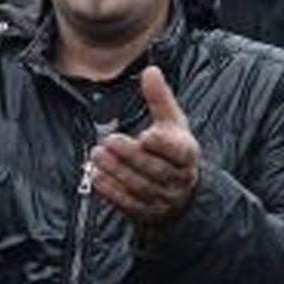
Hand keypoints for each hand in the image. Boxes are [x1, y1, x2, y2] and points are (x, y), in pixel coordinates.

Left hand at [90, 66, 198, 226]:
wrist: (181, 191)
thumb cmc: (173, 148)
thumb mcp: (172, 122)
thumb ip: (159, 98)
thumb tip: (150, 70)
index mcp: (187, 154)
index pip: (179, 152)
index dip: (163, 146)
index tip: (145, 135)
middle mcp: (179, 179)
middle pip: (155, 170)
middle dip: (130, 156)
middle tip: (107, 141)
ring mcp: (164, 199)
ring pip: (140, 188)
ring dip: (117, 172)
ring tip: (96, 155)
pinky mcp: (148, 213)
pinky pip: (130, 205)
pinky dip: (112, 192)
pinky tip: (96, 177)